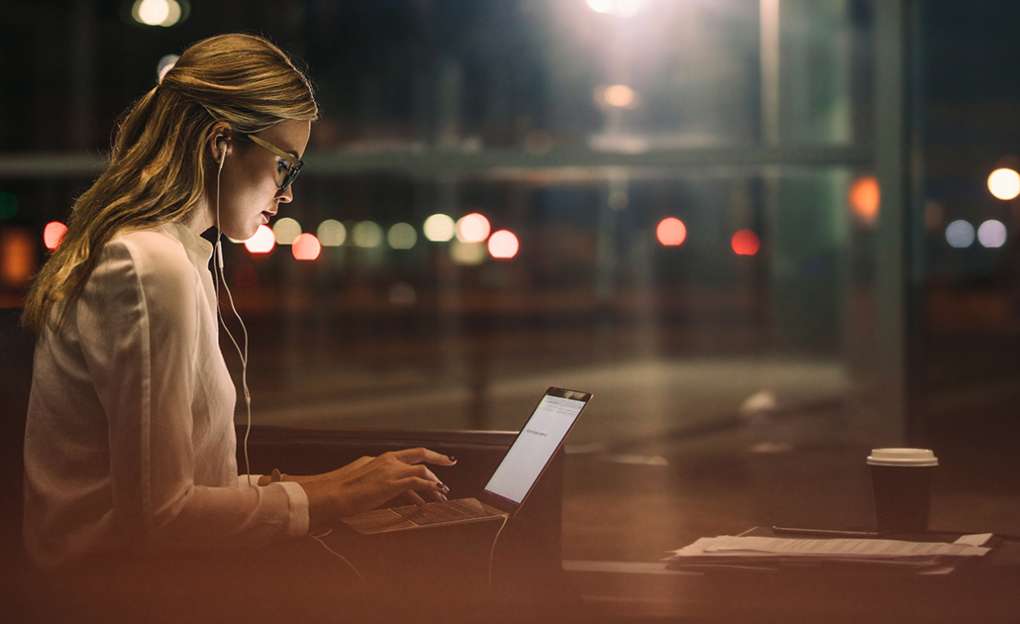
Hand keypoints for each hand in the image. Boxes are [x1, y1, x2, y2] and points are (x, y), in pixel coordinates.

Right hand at [299, 448, 456, 530]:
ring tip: (442, 491)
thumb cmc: (339, 491)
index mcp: (380, 458)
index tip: (434, 459)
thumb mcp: (358, 479)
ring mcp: (391, 470)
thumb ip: (372, 479)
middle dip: (438, 457)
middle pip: (419, 453)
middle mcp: (387, 460)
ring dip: (435, 480)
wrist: (332, 494)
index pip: (407, 455)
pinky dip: (429, 487)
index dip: (423, 456)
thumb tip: (378, 488)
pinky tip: (434, 493)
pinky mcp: (392, 483)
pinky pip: (418, 482)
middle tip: (451, 462)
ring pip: (422, 469)